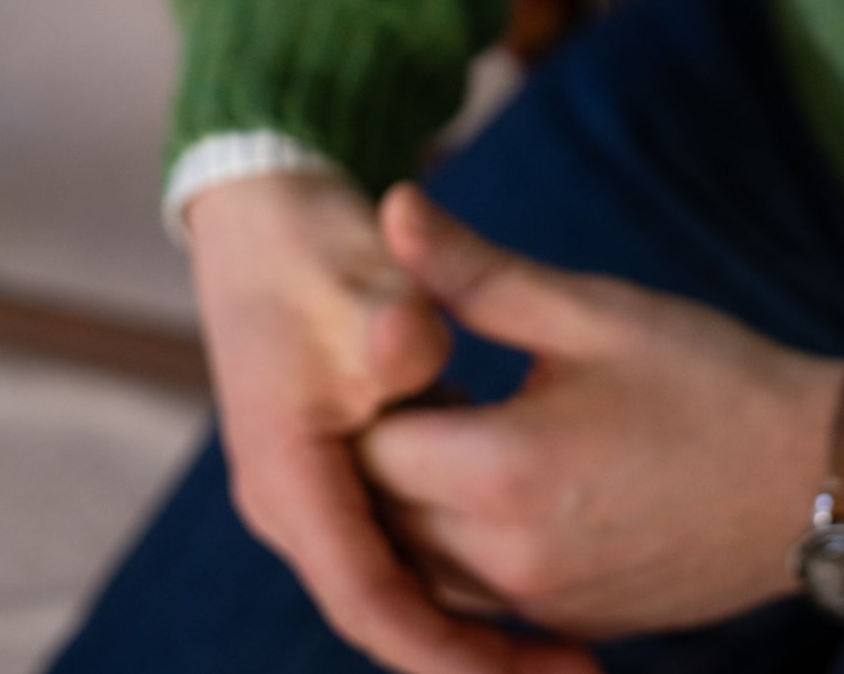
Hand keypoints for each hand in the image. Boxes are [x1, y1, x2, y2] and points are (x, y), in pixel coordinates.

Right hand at [185, 170, 592, 673]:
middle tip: (585, 670)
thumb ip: (397, 321)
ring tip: (582, 653)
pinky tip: (547, 585)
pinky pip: (407, 543)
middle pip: (392, 607)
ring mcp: (318, 493)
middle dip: (479, 655)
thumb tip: (415, 342)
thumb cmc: (312, 246)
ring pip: (404, 581)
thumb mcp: (359, 280)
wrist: (258, 216)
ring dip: (481, 622)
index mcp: (289, 473)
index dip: (449, 648)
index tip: (535, 667)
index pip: (369, 594)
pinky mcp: (347, 473)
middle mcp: (295, 503)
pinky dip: (468, 567)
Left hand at [357, 186, 843, 638]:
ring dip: (427, 508)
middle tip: (440, 381)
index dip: (379, 392)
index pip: (371, 445)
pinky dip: (473, 548)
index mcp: (499, 470)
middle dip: (395, 451)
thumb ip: (477, 269)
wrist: (822, 475)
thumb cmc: (710, 378)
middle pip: (387, 517)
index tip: (420, 348)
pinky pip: (482, 597)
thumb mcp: (593, 309)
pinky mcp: (575, 624)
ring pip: (427, 568)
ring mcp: (542, 604)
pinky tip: (519, 480)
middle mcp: (505, 560)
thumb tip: (395, 203)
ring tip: (478, 428)